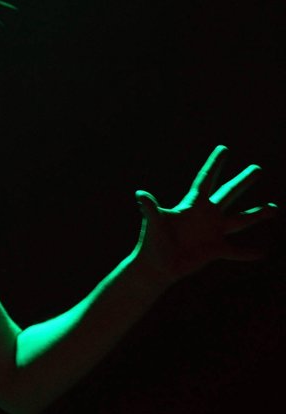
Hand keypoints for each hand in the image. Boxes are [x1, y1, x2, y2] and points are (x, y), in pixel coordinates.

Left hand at [134, 145, 275, 281]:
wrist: (157, 265)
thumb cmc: (153, 242)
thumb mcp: (155, 223)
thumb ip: (151, 208)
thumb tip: (140, 193)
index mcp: (192, 205)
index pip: (206, 179)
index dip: (214, 164)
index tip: (223, 148)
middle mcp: (205, 215)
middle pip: (228, 194)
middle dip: (242, 181)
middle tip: (257, 168)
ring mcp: (212, 232)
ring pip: (239, 220)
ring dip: (256, 215)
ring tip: (273, 208)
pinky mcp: (215, 249)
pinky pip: (236, 250)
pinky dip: (249, 252)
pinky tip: (263, 251)